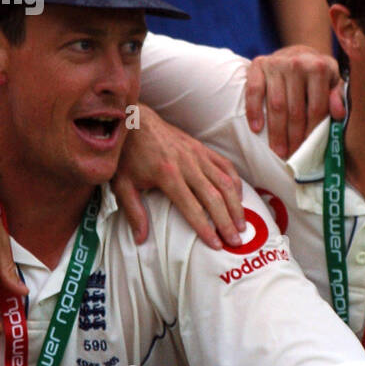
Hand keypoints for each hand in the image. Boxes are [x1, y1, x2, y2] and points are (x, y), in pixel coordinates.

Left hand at [113, 103, 245, 247]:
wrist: (136, 121)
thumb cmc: (127, 154)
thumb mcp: (122, 184)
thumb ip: (133, 212)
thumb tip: (141, 239)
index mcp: (167, 175)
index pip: (191, 207)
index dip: (205, 228)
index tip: (216, 244)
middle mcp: (187, 165)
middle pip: (214, 197)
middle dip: (226, 221)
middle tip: (236, 241)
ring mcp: (198, 155)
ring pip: (225, 182)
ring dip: (236, 205)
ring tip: (242, 224)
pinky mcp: (203, 148)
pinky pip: (226, 166)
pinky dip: (236, 183)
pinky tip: (239, 198)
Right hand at [245, 45, 343, 157]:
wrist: (298, 53)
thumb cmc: (318, 74)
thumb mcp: (334, 81)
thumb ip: (338, 96)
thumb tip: (339, 114)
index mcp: (319, 67)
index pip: (316, 108)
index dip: (312, 131)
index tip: (308, 149)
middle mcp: (297, 63)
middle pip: (295, 109)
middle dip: (293, 137)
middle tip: (290, 156)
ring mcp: (276, 63)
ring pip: (276, 105)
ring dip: (276, 131)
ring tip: (277, 151)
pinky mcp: (258, 64)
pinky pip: (254, 91)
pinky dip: (254, 111)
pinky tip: (256, 129)